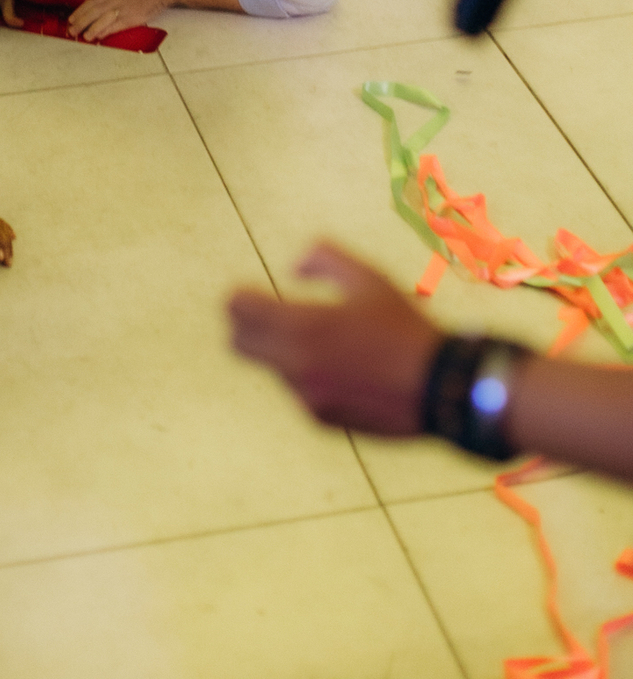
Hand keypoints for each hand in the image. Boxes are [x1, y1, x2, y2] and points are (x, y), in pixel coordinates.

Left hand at [66, 0, 178, 42]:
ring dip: (92, 30)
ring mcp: (124, 11)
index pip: (91, 2)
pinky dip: (107, 32)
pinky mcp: (134, 19)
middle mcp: (115, 0)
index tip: (72, 18)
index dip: (80, 11)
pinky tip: (99, 37)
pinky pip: (117, 27)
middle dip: (81, 22)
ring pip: (104, 22)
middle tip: (72, 31)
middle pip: (94, 13)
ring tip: (84, 37)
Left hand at [229, 243, 442, 437]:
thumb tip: (294, 266)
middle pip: (238, 344)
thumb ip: (324, 259)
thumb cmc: (405, 328)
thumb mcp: (369, 278)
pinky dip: (309, 376)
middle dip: (246, 326)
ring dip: (283, 352)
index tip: (250, 293)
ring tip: (326, 340)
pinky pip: (298, 391)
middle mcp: (295, 365)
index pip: (237, 309)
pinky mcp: (321, 419)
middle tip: (268, 314)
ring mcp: (306, 396)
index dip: (238, 297)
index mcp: (303, 326)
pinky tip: (344, 368)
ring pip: (272, 368)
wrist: (440, 388)